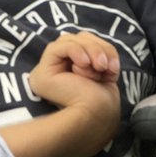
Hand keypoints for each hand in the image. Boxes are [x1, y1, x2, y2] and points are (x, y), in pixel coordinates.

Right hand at [27, 31, 121, 156]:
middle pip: (79, 38)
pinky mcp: (42, 73)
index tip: (113, 67)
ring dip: (90, 50)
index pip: (85, 43)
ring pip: (69, 40)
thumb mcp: (105, 70)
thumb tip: (99, 51)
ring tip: (99, 67)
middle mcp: (58, 69)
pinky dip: (76, 51)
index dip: (102, 47)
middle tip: (106, 66)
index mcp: (73, 70)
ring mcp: (48, 71)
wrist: (94, 118)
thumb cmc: (101, 102)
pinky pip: (59, 47)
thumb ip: (99, 53)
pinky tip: (84, 65)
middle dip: (98, 47)